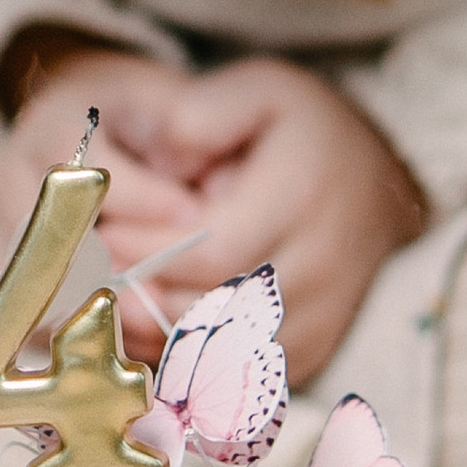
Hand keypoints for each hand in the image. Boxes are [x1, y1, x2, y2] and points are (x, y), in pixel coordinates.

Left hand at [0, 42, 426, 385]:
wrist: (379, 181)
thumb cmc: (302, 130)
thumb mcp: (259, 90)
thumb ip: (205, 111)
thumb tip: (166, 139)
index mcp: (305, 194)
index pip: (212, 249)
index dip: (148, 254)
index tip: (100, 241)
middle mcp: (325, 263)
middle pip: (215, 311)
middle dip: (141, 303)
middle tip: (86, 289)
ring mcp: (326, 316)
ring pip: (228, 355)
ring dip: (159, 344)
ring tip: (107, 316)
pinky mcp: (318, 351)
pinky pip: (245, 375)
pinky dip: (192, 366)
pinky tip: (149, 341)